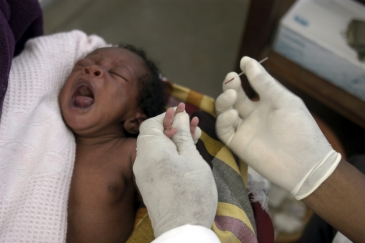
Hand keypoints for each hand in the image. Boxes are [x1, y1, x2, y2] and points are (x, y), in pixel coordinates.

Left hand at [133, 106, 216, 236]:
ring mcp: (145, 175)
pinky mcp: (150, 186)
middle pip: (154, 136)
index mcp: (149, 150)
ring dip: (174, 140)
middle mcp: (141, 161)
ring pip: (158, 149)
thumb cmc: (191, 192)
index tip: (182, 112)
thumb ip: (183, 135)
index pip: (150, 124)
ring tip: (194, 134)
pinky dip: (171, 154)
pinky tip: (187, 153)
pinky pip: (158, 162)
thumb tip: (180, 117)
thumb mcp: (191, 158)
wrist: (182, 230)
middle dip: (173, 126)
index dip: (166, 115)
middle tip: (192, 121)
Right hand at [215, 56, 340, 199]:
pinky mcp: (238, 144)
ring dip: (224, 101)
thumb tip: (246, 60)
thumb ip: (263, 82)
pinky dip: (224, 120)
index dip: (243, 76)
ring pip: (225, 112)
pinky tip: (232, 114)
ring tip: (231, 95)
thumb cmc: (299, 129)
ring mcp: (245, 130)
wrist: (304, 164)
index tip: (240, 65)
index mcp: (267, 104)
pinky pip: (225, 129)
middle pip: (234, 98)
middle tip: (231, 80)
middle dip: (230, 87)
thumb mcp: (283, 100)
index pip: (249, 87)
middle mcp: (253, 116)